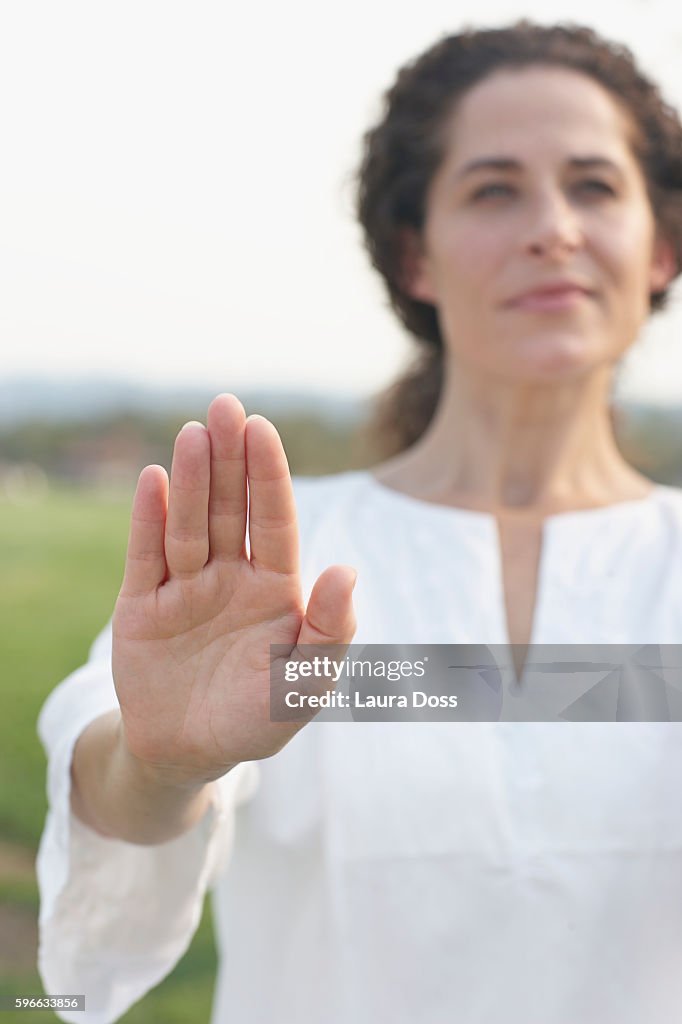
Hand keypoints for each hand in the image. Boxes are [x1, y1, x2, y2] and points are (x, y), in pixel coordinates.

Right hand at [111, 394, 356, 785]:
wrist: (189, 755)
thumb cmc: (258, 718)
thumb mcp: (305, 684)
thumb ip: (330, 631)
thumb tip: (348, 570)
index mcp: (276, 588)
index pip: (275, 521)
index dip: (269, 476)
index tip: (263, 429)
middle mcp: (231, 577)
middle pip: (232, 508)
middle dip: (230, 459)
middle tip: (225, 405)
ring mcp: (186, 588)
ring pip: (190, 524)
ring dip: (192, 480)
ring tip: (194, 434)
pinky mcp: (144, 606)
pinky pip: (147, 556)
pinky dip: (149, 519)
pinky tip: (154, 479)